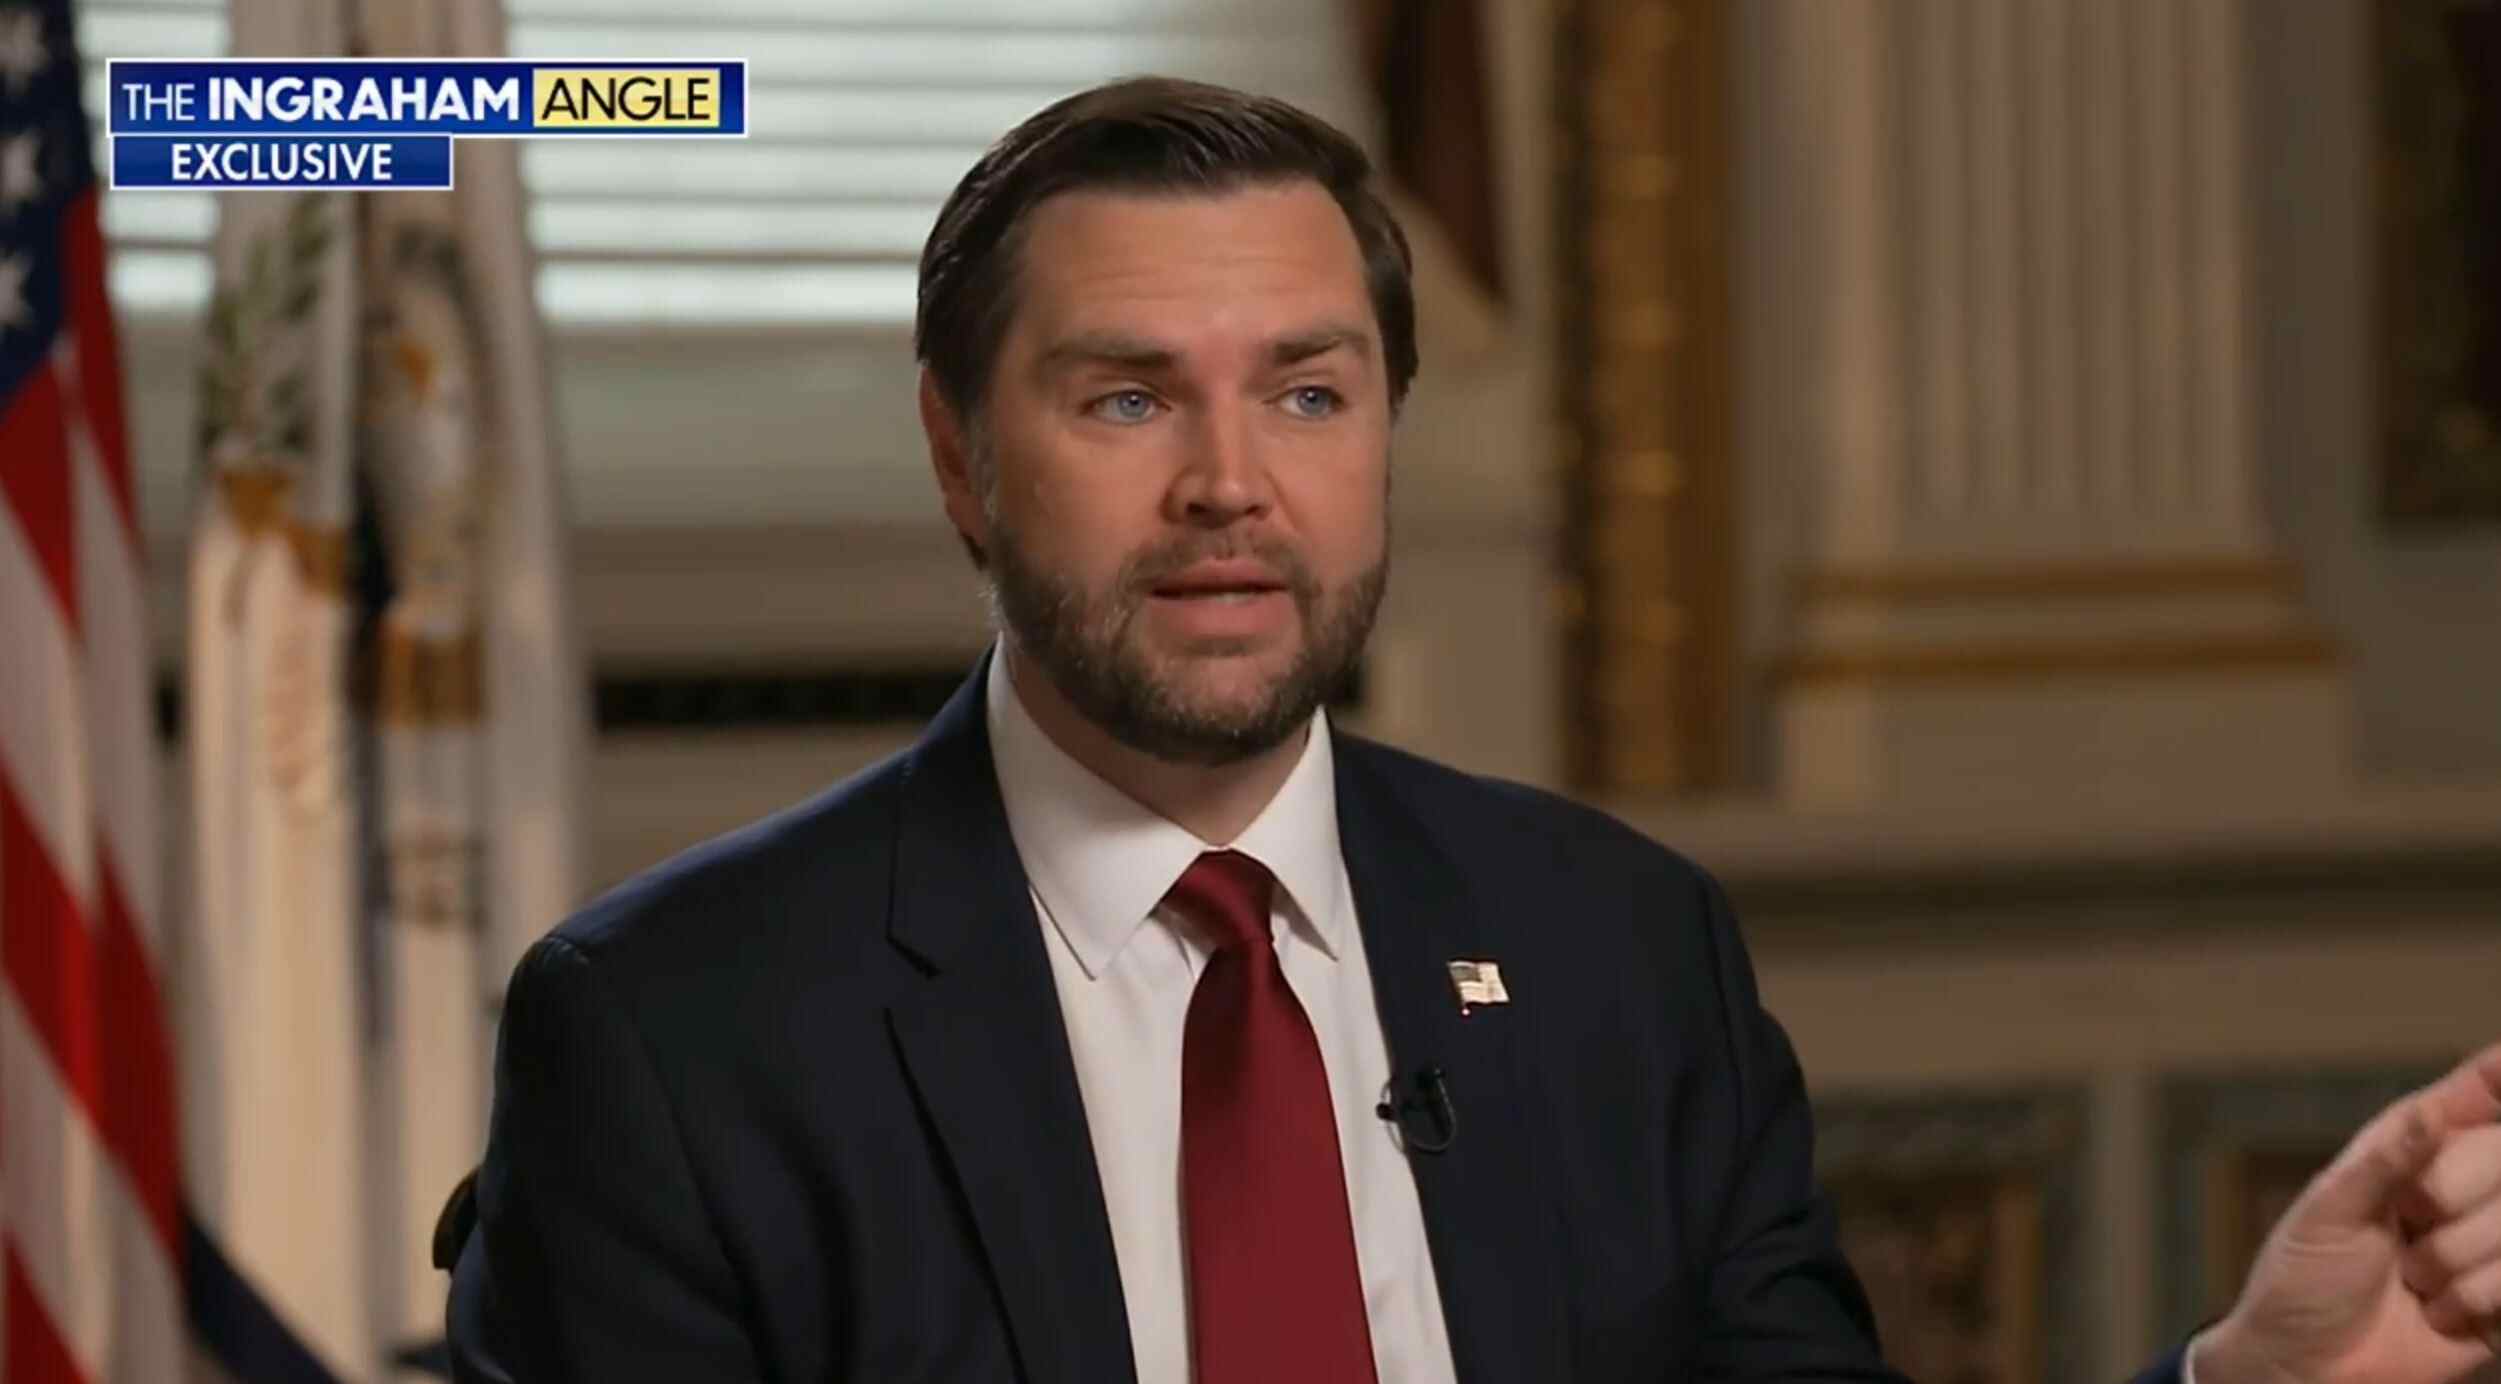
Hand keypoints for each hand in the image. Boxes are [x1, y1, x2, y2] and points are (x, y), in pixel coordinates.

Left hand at [2194, 1041, 2500, 1383]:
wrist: (2308, 1368)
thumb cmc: (2301, 1281)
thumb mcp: (2327, 1213)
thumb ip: (2383, 1161)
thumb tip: (2429, 1112)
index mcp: (2413, 1147)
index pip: (2478, 1090)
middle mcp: (2461, 1185)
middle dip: (2453, 1195)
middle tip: (2410, 1227)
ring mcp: (2489, 1239)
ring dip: (2457, 1260)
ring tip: (2412, 1279)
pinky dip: (2477, 1299)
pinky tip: (2439, 1313)